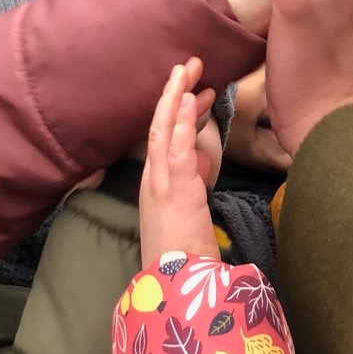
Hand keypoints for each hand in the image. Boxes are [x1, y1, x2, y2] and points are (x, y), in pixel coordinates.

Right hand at [138, 58, 220, 267]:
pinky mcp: (174, 189)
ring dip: (175, 96)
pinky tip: (188, 98)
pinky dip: (182, 120)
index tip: (191, 90)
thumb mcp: (186, 216)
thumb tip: (200, 167)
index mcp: (155, 186)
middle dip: (172, 93)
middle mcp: (152, 180)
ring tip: (186, 69)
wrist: (174, 288)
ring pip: (164, 130)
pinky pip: (177, 147)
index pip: (163, 139)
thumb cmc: (182, 259)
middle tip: (187, 65)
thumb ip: (190, 188)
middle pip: (158, 126)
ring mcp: (161, 183)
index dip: (175, 111)